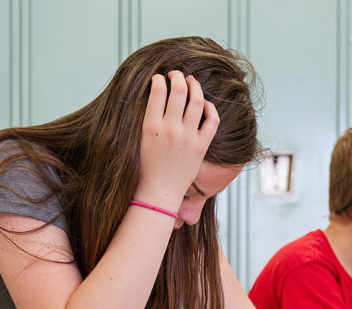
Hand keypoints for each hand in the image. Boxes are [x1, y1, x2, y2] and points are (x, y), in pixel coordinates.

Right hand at [136, 71, 219, 209]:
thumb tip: (154, 96)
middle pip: (178, 91)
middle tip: (177, 74)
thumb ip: (148, 118)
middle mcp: (170, 129)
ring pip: (197, 101)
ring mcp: (187, 138)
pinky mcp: (201, 146)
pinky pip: (212, 120)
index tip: (159, 78)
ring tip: (192, 81)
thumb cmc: (146, 166)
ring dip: (195, 86)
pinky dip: (210, 108)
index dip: (159, 79)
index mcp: (150, 126)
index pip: (157, 91)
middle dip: (178, 77)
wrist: (159, 192)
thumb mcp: (139, 139)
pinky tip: (205, 103)